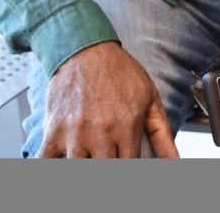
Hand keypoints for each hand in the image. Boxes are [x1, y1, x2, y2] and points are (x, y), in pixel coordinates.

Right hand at [36, 40, 179, 157]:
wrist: (87, 50)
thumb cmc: (119, 72)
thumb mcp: (149, 98)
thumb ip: (162, 132)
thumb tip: (174, 160)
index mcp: (127, 127)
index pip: (130, 166)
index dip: (129, 167)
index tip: (124, 160)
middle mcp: (102, 133)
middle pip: (105, 169)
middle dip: (107, 165)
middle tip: (106, 155)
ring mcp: (75, 133)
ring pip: (78, 168)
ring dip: (84, 164)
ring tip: (89, 154)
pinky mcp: (53, 130)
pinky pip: (45, 161)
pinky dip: (51, 164)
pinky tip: (61, 159)